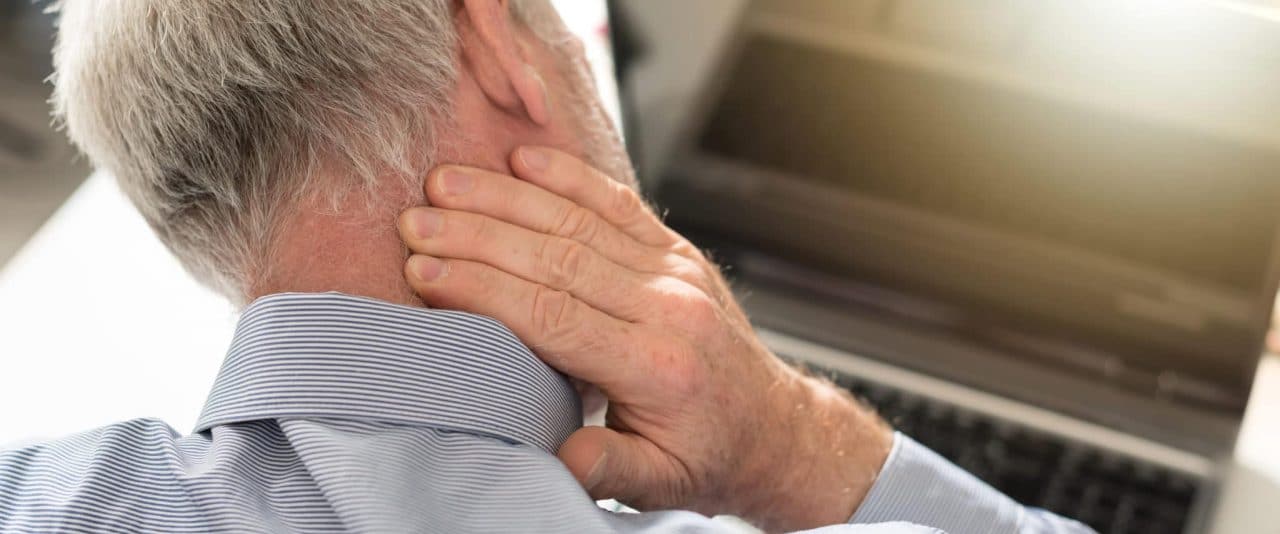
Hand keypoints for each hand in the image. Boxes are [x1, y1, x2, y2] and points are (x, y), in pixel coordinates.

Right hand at [396, 147, 892, 530]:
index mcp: (655, 365)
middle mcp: (667, 308)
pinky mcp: (677, 254)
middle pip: (556, 258)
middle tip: (415, 220)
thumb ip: (611, 469)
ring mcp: (675, 272)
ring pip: (580, 223)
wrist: (775, 430)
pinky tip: (525, 159)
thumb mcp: (661, 484)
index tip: (424, 271)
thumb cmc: (709, 457)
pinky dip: (570, 178)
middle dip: (478, 235)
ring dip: (507, 197)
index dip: (482, 290)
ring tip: (446, 182)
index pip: (552, 315)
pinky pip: (619, 205)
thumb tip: (562, 458)